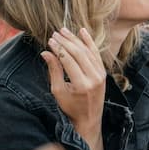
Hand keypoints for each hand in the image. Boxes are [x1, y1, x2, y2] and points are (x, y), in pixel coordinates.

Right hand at [41, 28, 105, 149]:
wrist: (89, 118)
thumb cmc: (70, 107)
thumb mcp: (58, 91)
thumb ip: (54, 71)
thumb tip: (45, 52)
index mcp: (82, 84)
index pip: (68, 60)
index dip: (58, 49)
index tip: (50, 41)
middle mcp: (94, 78)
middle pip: (78, 53)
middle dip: (66, 42)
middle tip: (55, 33)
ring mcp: (100, 74)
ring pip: (87, 51)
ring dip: (75, 39)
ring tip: (64, 31)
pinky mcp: (103, 72)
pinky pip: (95, 53)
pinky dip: (89, 42)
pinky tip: (82, 31)